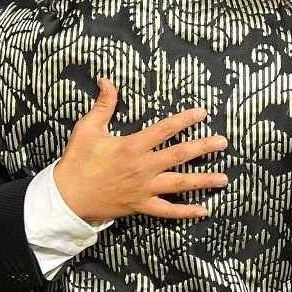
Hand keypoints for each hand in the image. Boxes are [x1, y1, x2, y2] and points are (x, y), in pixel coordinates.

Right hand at [54, 78, 228, 223]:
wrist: (67, 196)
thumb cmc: (77, 161)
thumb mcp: (88, 128)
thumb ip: (103, 104)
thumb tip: (107, 80)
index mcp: (132, 146)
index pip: (165, 130)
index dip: (185, 120)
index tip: (202, 113)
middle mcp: (143, 168)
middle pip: (180, 156)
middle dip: (204, 148)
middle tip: (224, 142)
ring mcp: (144, 189)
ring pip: (180, 184)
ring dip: (203, 180)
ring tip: (224, 178)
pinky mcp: (141, 206)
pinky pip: (168, 210)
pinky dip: (186, 211)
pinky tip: (204, 209)